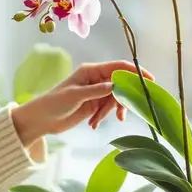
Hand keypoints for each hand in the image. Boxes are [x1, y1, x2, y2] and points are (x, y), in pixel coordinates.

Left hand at [10, 61, 153, 144]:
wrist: (41, 120)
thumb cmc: (54, 103)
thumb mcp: (75, 96)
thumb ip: (96, 91)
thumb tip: (116, 86)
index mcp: (91, 71)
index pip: (119, 67)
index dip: (135, 72)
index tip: (150, 80)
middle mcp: (96, 79)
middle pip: (120, 84)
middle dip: (123, 98)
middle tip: (124, 112)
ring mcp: (96, 93)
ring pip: (115, 99)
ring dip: (110, 111)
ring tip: (97, 121)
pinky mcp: (94, 105)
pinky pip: (107, 109)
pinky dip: (104, 117)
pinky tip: (93, 124)